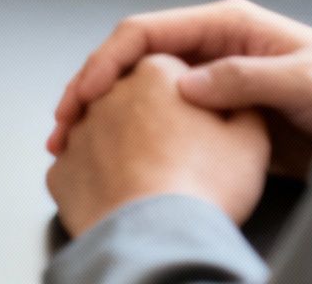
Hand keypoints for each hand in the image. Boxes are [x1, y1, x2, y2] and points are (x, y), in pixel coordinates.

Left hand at [46, 54, 270, 238]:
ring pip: (105, 132)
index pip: (174, 71)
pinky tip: (125, 196)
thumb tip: (237, 103)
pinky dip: (100, 180)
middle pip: (136, 98)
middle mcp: (110, 92)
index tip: (202, 126)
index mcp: (157, 71)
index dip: (192, 100)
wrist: (157, 241)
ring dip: (124, 148)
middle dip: (154, 120)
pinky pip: (82, 169)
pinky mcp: (60, 172)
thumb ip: (244, 106)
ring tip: (154, 180)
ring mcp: (79, 132)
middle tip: (180, 156)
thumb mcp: (250, 138)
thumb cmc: (204, 188)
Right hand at [48, 0, 311, 178]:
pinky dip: (133, 133)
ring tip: (74, 143)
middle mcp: (215, 47)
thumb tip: (187, 85)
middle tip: (62, 124)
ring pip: (142, 91)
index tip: (83, 94)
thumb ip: (245, 77)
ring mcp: (215, 81)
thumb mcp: (303, 76)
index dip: (107, 61)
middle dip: (91, 87)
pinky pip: (165, 119)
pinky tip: (115, 152)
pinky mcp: (220, 116)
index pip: (148, 32)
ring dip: (106, 113)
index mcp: (228, 25)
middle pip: (134, 59)